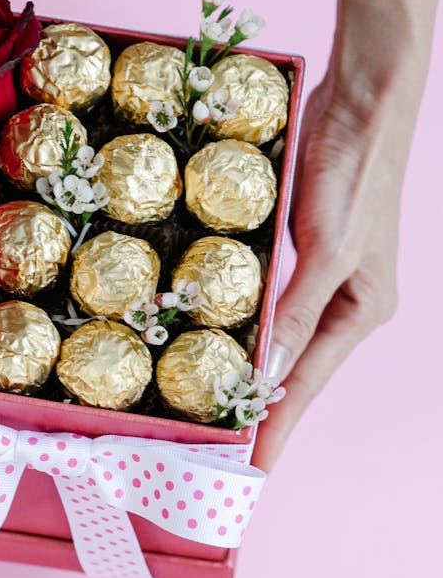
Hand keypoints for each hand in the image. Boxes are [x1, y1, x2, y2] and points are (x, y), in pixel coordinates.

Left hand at [253, 51, 421, 471]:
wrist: (359, 103)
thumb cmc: (354, 172)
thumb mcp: (328, 248)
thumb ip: (296, 312)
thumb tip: (268, 375)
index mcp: (359, 312)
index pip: (306, 388)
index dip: (276, 432)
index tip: (250, 474)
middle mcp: (342, 305)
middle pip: (293, 374)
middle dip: (260, 414)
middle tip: (221, 455)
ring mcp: (321, 281)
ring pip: (278, 343)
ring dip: (249, 375)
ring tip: (217, 414)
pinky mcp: (299, 254)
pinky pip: (267, 306)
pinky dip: (245, 329)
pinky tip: (219, 346)